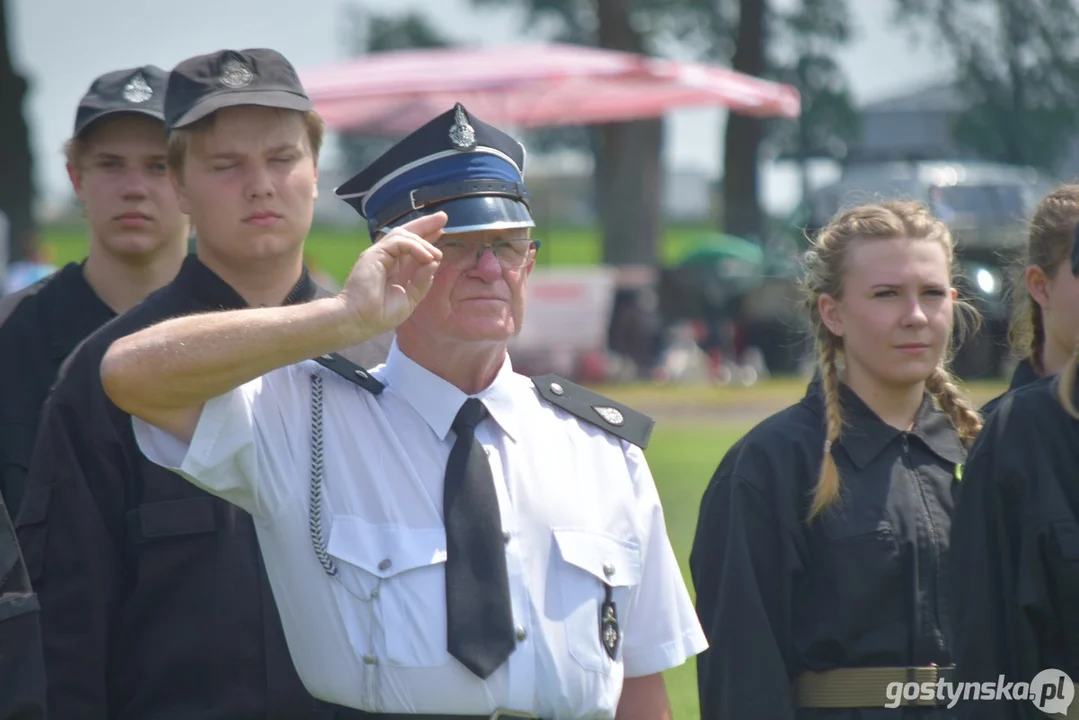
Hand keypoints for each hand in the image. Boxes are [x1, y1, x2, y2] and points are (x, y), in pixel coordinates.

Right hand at [337, 212, 446, 340]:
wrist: (360, 321)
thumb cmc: (380, 314)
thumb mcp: (410, 297)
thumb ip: (422, 280)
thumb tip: (434, 261)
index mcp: (394, 268)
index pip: (411, 247)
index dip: (426, 238)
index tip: (442, 232)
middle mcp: (386, 258)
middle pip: (406, 234)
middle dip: (425, 225)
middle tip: (443, 217)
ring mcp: (379, 254)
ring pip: (403, 234)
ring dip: (423, 241)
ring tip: (437, 254)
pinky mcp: (374, 254)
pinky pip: (399, 242)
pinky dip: (415, 247)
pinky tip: (426, 257)